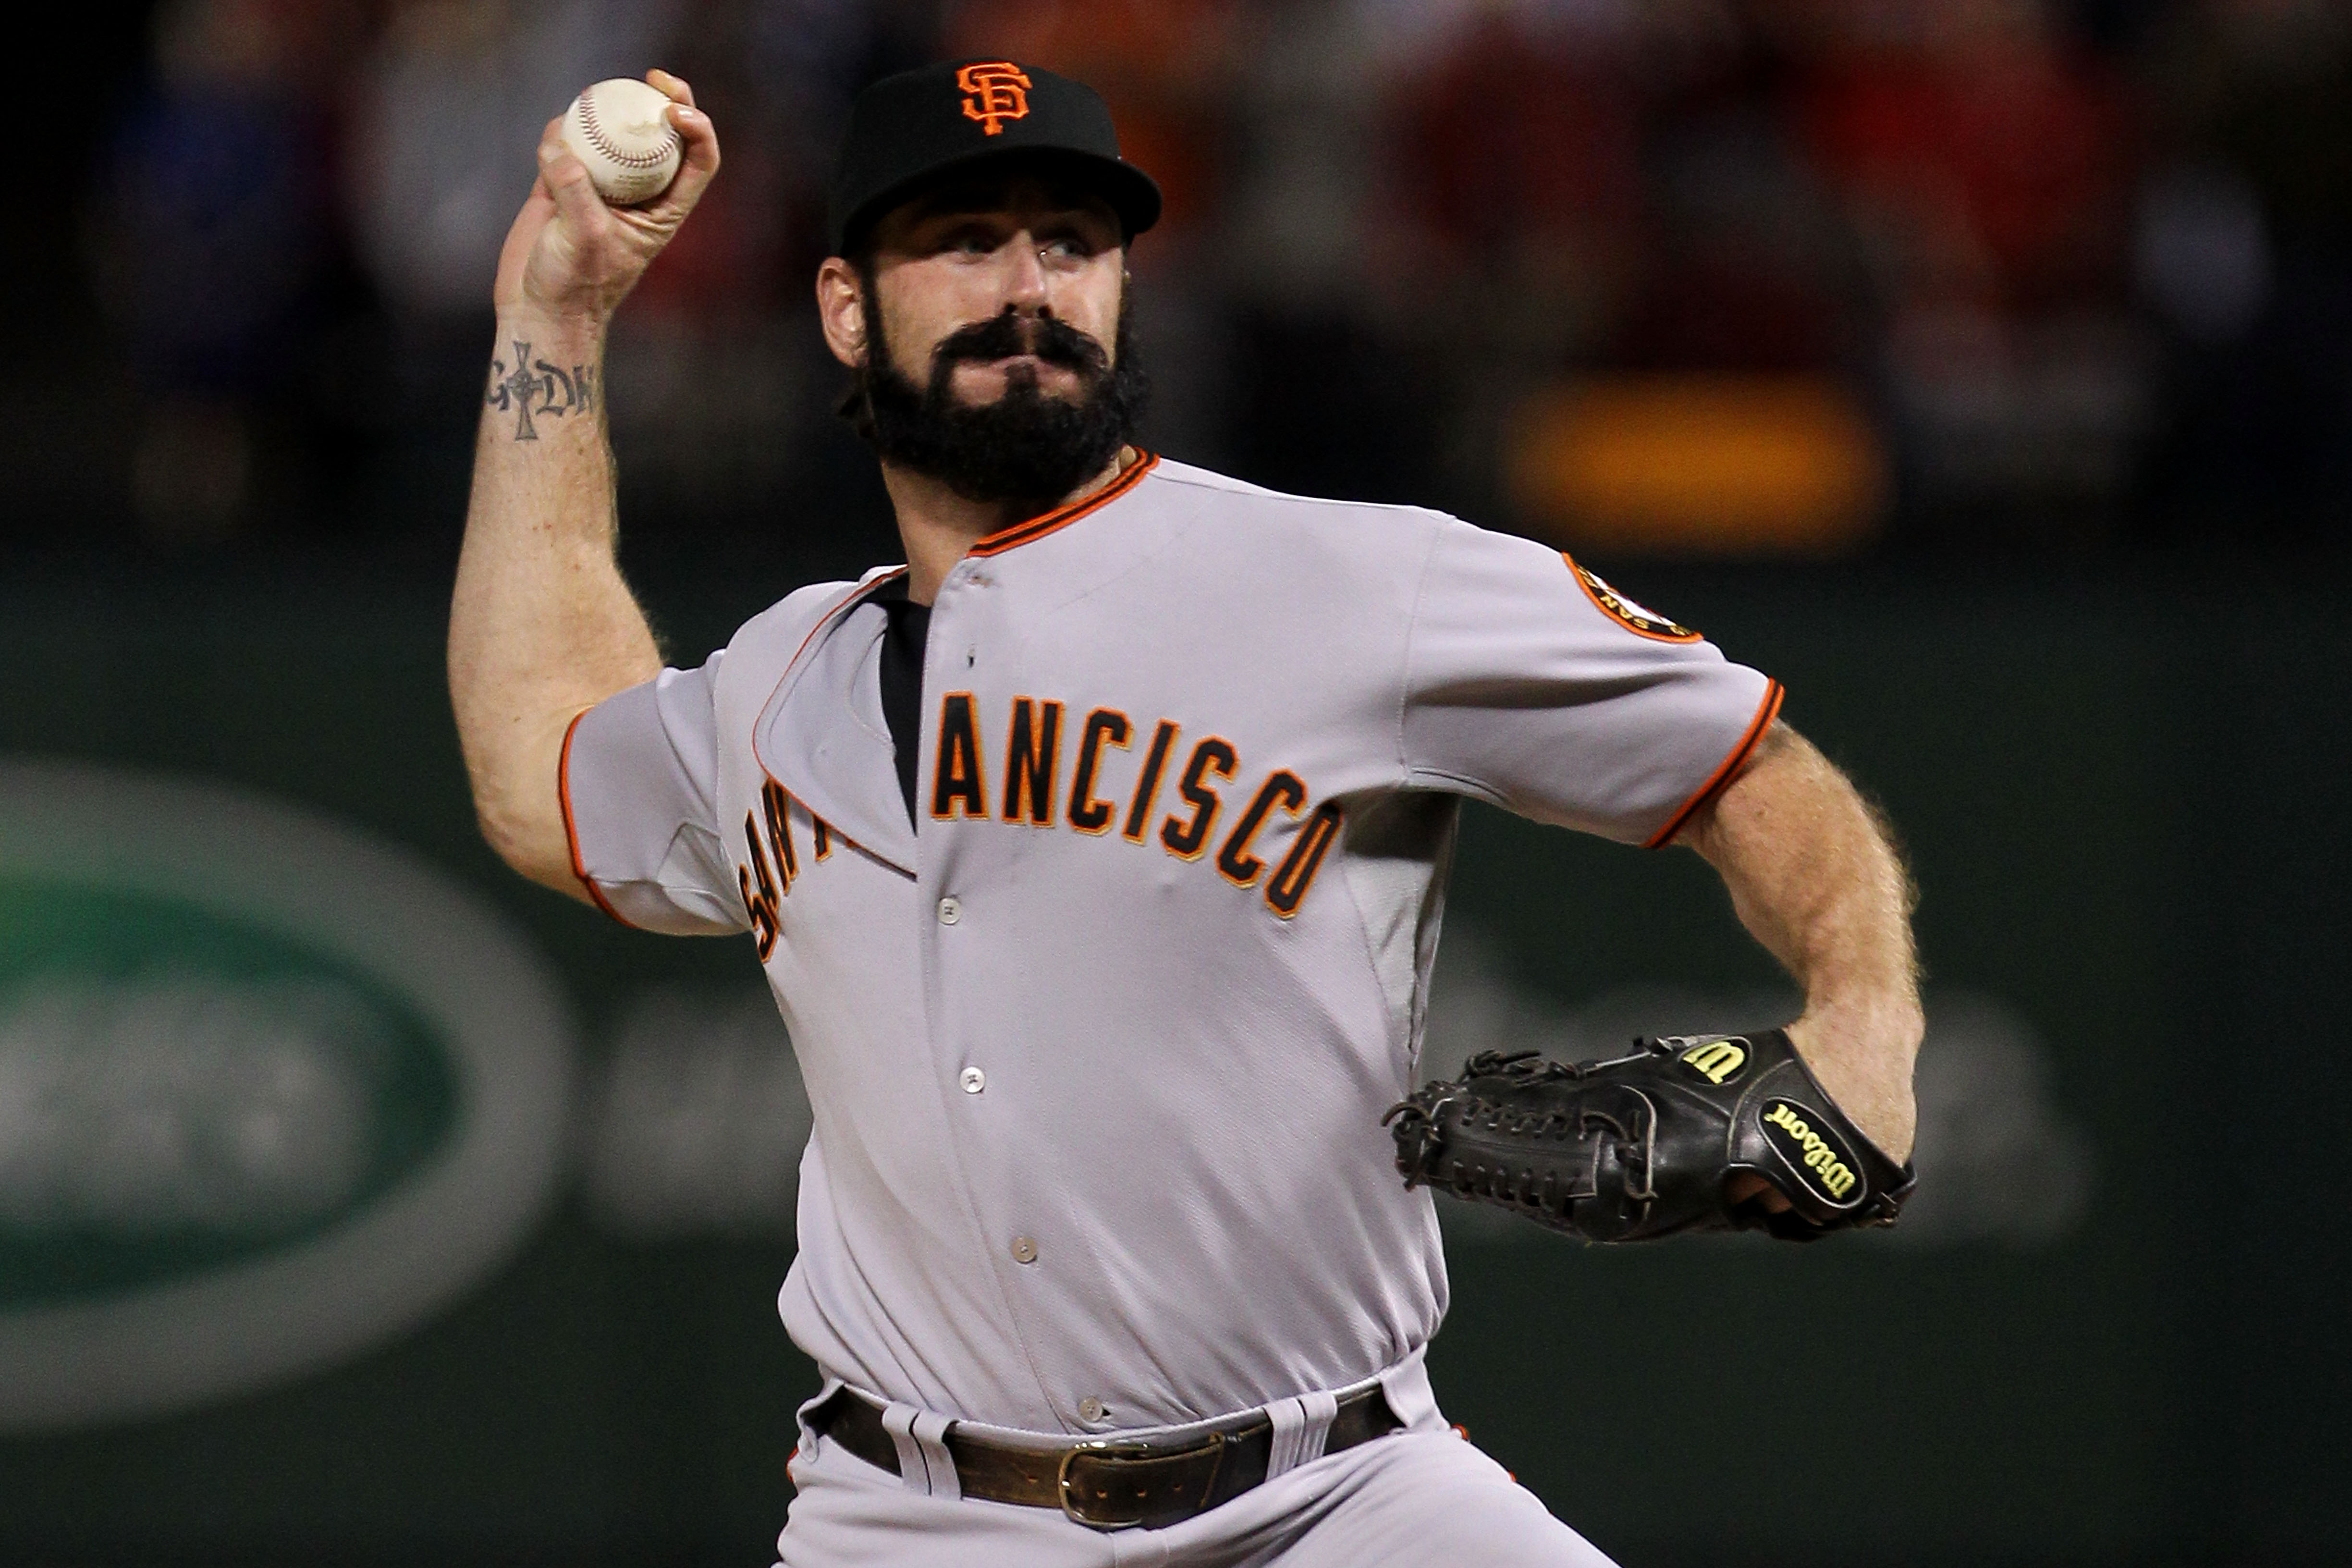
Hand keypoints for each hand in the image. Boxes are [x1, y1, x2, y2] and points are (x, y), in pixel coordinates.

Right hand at [491, 70, 720, 329]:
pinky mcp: (563, 184)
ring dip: (608, 112)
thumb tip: (561, 142)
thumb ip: (576, 188)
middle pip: (663, 137)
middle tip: (652, 77)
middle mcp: (639, 193)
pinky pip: (566, 145)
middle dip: (665, 101)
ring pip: (614, 135)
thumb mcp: (586, 237)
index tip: (674, 110)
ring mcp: (601, 186)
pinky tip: (556, 131)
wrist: (538, 307)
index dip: (698, 129)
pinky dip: (561, 133)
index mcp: (665, 210)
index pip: (699, 162)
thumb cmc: (576, 285)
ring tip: (593, 99)